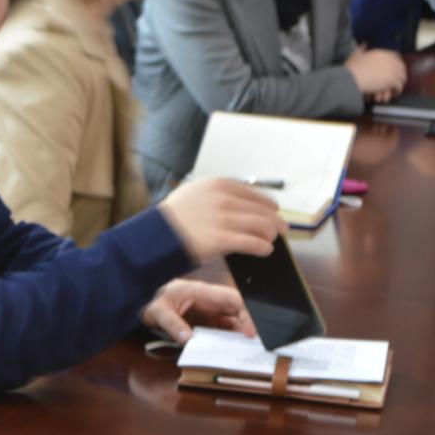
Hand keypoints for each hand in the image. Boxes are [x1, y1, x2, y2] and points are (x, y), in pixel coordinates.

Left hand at [142, 279, 253, 344]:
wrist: (144, 297)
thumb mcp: (157, 311)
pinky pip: (222, 329)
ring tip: (242, 352)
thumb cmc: (151, 299)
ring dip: (238, 336)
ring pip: (232, 321)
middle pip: (238, 311)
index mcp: (202, 292)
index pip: (232, 299)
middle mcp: (210, 301)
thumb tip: (187, 338)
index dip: (246, 314)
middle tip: (252, 347)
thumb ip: (171, 324)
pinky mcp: (207, 321)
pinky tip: (228, 351)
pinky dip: (227, 340)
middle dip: (247, 327)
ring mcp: (210, 311)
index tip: (249, 333)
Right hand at [157, 178, 282, 263]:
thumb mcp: (191, 195)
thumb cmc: (169, 221)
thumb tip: (237, 205)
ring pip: (261, 225)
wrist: (153, 237)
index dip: (265, 203)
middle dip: (274, 220)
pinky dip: (262, 247)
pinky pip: (252, 243)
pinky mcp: (221, 240)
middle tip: (281, 228)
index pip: (252, 192)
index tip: (272, 210)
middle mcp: (222, 199)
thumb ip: (214, 195)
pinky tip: (265, 250)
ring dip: (271, 233)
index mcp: (216, 185)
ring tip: (273, 240)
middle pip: (261, 209)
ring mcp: (222, 219)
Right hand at [345, 45, 405, 101]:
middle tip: (394, 83)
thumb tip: (364, 45)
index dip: (394, 66)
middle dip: (398, 76)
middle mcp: (390, 60)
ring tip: (392, 91)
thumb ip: (361, 49)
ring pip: (401, 78)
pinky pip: (399, 86)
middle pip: (401, 68)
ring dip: (397, 85)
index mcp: (383, 53)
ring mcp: (393, 70)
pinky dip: (396, 92)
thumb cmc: (351, 69)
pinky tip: (391, 95)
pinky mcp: (392, 80)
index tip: (392, 73)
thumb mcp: (356, 55)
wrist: (351, 79)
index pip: (396, 58)